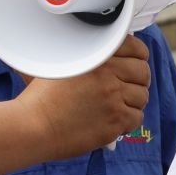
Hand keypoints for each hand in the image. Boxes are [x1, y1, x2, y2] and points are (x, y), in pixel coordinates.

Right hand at [19, 35, 149, 156]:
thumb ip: (84, 56)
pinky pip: (137, 118)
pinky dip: (127, 121)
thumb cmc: (40, 98)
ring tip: (117, 106)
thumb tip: (103, 54)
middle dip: (138, 81)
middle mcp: (108, 73)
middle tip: (128, 88)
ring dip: (133, 102)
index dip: (138, 57)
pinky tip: (113, 121)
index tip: (134, 63)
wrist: (32, 126)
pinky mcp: (115, 120)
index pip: (136, 48)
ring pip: (142, 96)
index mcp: (96, 55)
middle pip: (143, 73)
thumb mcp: (60, 64)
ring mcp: (113, 97)